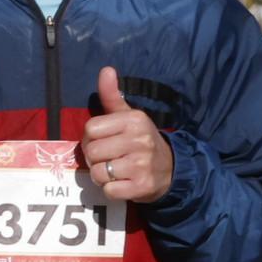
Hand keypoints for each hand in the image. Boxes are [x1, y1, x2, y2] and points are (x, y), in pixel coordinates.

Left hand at [75, 67, 170, 206]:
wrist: (170, 169)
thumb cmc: (140, 140)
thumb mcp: (129, 116)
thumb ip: (112, 96)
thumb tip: (106, 70)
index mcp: (134, 120)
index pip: (91, 129)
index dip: (91, 138)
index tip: (104, 141)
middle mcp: (139, 140)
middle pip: (92, 152)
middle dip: (95, 158)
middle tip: (108, 158)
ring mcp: (141, 164)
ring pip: (98, 173)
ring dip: (101, 176)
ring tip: (115, 171)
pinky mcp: (141, 187)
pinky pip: (108, 191)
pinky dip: (111, 190)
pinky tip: (123, 183)